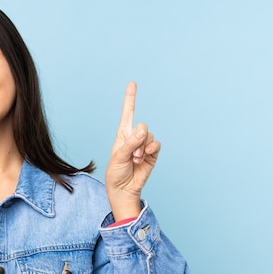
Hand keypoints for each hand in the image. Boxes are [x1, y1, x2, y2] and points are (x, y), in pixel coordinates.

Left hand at [105, 82, 160, 220]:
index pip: (128, 113)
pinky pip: (156, 144)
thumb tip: (143, 130)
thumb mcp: (118, 157)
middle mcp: (134, 138)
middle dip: (138, 139)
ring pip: (149, 136)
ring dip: (143, 148)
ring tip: (135, 159)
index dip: (130, 98)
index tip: (133, 84)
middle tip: (131, 154)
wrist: (124, 189)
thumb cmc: (116, 173)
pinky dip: (151, 149)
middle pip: (142, 126)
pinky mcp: (153, 154)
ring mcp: (144, 146)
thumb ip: (130, 143)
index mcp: (122, 135)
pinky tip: (144, 158)